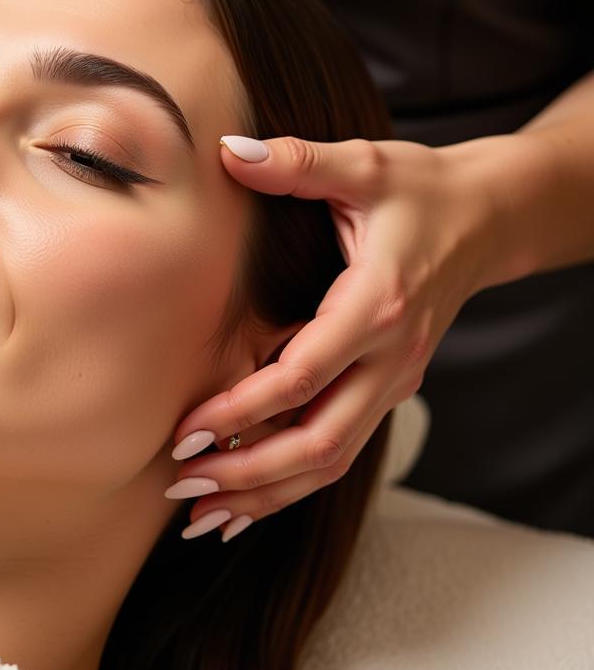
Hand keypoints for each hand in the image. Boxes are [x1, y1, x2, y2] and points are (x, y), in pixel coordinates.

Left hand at [166, 134, 496, 541]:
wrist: (488, 219)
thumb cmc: (421, 190)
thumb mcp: (364, 165)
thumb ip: (297, 162)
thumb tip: (227, 151)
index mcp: (376, 306)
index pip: (304, 376)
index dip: (243, 411)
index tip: (186, 432)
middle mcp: (390, 359)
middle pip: (320, 443)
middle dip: (248, 473)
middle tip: (181, 486)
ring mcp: (393, 382)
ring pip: (332, 463)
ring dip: (267, 494)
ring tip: (203, 518)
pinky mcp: (387, 390)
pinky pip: (339, 452)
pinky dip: (292, 484)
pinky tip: (247, 503)